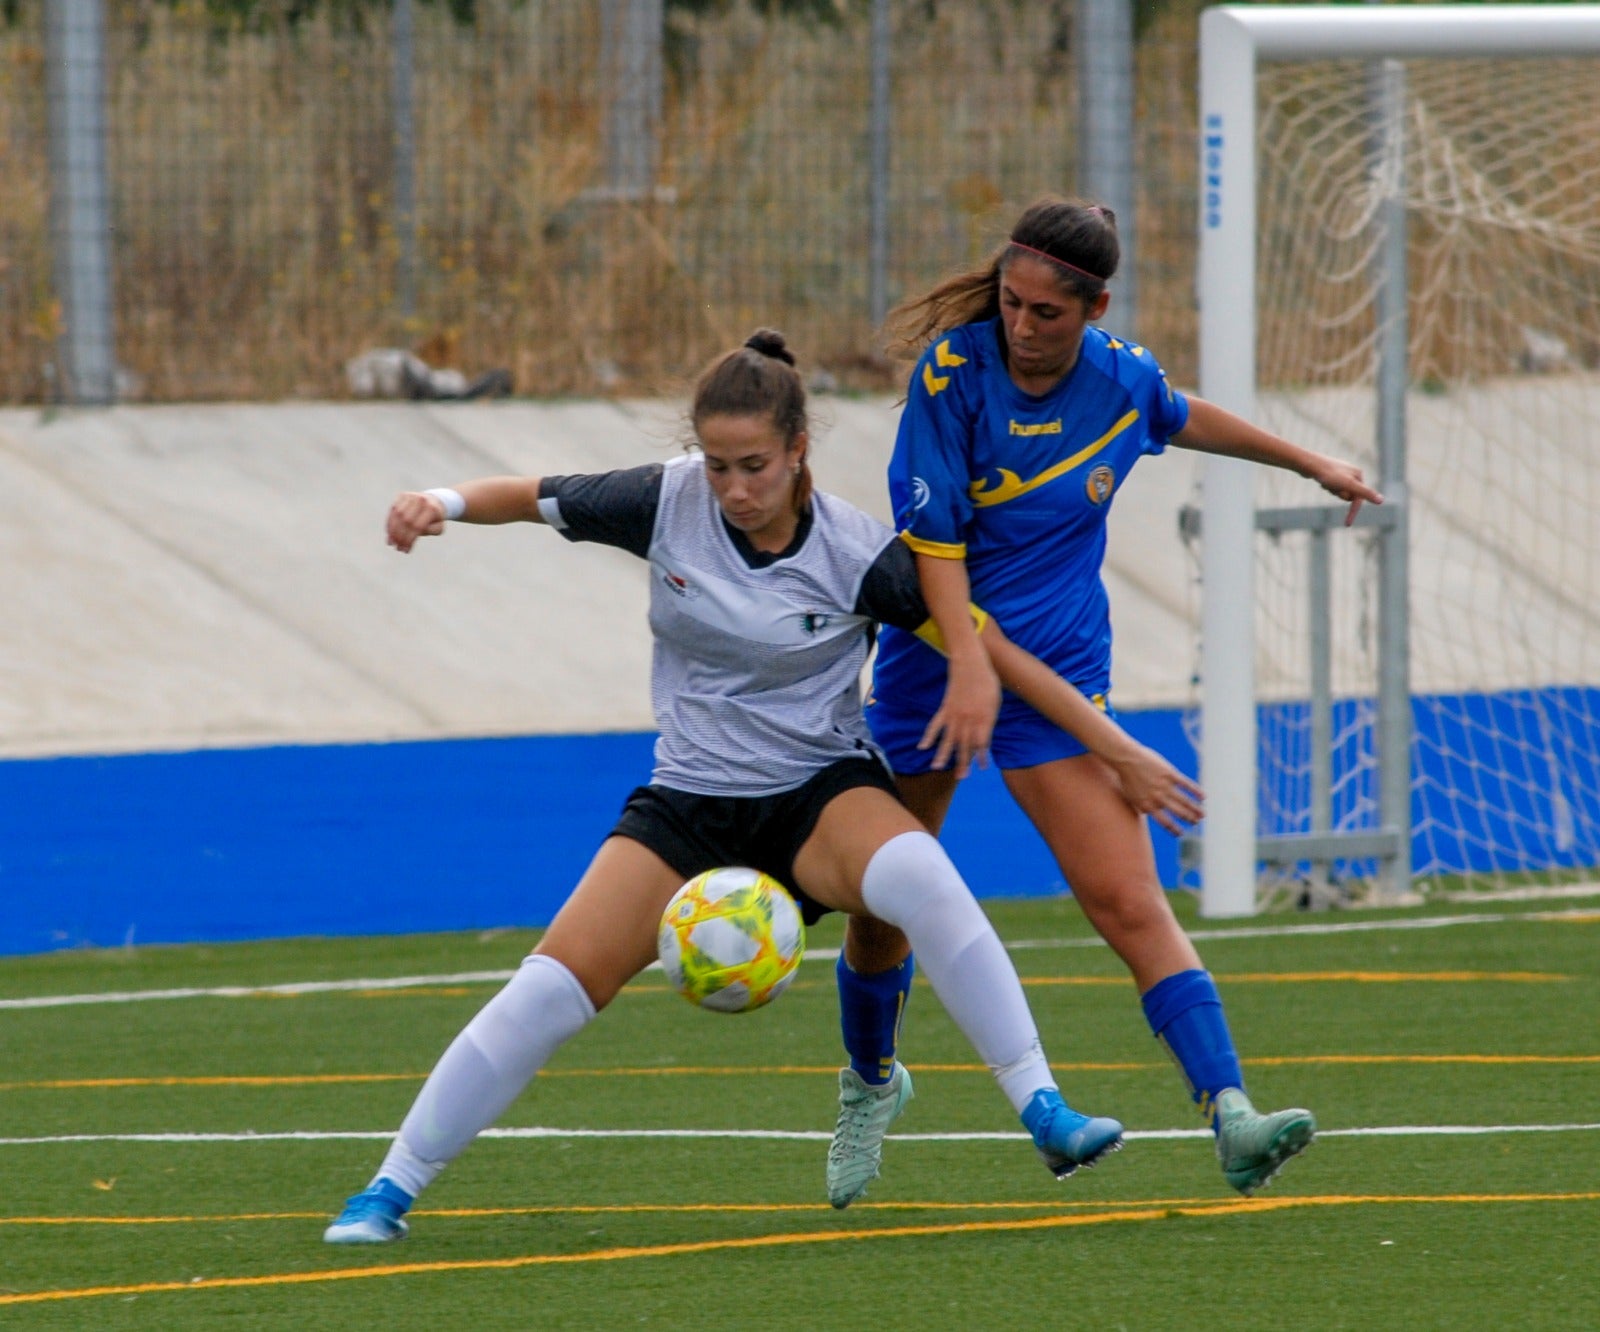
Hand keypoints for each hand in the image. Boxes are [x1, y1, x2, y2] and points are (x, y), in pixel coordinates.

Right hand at [386, 491, 448, 552]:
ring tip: (391, 543)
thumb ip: (429, 531)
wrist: (434, 501)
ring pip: (397, 515)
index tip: (406, 550)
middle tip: (397, 548)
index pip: (418, 526)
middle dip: (400, 536)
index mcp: (432, 509)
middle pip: (406, 520)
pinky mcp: (402, 495)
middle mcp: (420, 500)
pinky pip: (393, 510)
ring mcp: (411, 496)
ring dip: (392, 531)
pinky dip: (390, 523)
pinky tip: (389, 534)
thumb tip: (413, 534)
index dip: (409, 540)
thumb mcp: (438, 528)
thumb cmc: (435, 519)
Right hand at [917, 652, 1000, 777]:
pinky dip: (928, 736)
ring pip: (948, 738)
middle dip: (963, 761)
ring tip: (937, 767)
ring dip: (942, 754)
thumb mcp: (994, 702)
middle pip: (964, 744)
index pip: (982, 741)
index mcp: (983, 717)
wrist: (971, 663)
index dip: (982, 755)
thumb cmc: (987, 682)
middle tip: (962, 777)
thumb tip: (984, 738)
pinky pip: (935, 725)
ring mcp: (954, 714)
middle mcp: (968, 718)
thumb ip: (989, 721)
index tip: (983, 767)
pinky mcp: (945, 708)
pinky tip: (922, 747)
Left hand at [1109, 744, 1204, 835]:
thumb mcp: (1131, 796)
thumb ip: (1141, 805)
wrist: (1125, 758)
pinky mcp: (1170, 774)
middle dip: (1188, 819)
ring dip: (1195, 809)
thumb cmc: (1126, 776)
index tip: (1181, 833)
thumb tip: (1148, 812)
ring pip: (1184, 801)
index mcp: (1147, 806)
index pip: (1164, 822)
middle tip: (1196, 823)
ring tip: (1202, 815)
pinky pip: (1186, 785)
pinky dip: (1196, 791)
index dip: (1174, 829)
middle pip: (1178, 812)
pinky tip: (1204, 797)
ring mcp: (1165, 786)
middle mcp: (1158, 798)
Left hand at [1309, 456, 1383, 525]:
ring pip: (1339, 491)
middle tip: (1332, 487)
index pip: (1359, 498)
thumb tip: (1381, 501)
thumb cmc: (1329, 475)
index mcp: (1359, 474)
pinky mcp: (1331, 473)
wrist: (1309, 464)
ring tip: (1326, 482)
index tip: (1347, 525)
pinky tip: (1322, 481)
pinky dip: (1327, 487)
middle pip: (1349, 495)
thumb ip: (1365, 493)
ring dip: (1332, 491)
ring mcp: (1341, 472)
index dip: (1353, 512)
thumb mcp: (1349, 485)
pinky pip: (1332, 486)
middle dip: (1340, 495)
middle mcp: (1352, 472)